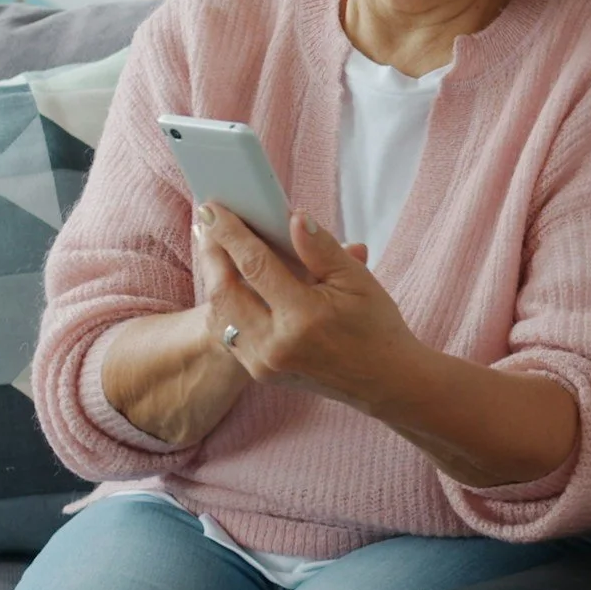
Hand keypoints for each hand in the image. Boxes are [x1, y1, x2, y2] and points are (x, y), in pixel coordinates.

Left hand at [195, 205, 409, 410]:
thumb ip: (321, 247)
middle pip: (224, 291)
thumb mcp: (357, 279)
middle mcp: (276, 345)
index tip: (212, 209)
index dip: (230, 233)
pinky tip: (228, 281)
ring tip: (214, 247)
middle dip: (211, 253)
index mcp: (303, 318)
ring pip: (219, 314)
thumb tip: (293, 216)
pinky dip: (224, 304)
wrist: (384, 380)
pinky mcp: (260, 373)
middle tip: (206, 223)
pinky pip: (228, 334)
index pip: (254, 266)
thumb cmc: (375, 326)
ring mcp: (264, 364)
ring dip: (213, 278)